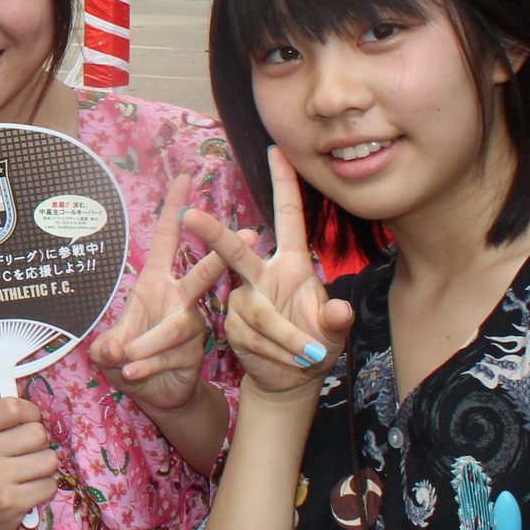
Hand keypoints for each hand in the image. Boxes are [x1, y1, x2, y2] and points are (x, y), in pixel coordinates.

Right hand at [0, 395, 57, 529]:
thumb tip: (20, 385)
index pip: (14, 406)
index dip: (30, 412)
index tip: (26, 422)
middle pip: (38, 433)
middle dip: (38, 444)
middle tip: (25, 453)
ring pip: (50, 460)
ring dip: (44, 467)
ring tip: (27, 472)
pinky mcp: (12, 502)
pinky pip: (50, 485)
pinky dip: (43, 488)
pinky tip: (27, 490)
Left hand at [90, 174, 227, 413]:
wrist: (154, 393)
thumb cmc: (130, 357)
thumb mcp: (110, 349)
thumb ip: (109, 347)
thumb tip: (113, 349)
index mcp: (155, 283)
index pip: (166, 239)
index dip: (174, 210)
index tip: (185, 178)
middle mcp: (177, 299)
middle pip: (201, 274)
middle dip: (217, 255)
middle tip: (247, 232)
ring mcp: (189, 325)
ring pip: (176, 327)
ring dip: (148, 344)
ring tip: (126, 359)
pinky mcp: (195, 351)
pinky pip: (172, 355)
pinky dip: (148, 364)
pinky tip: (133, 372)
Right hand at [182, 147, 353, 399]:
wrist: (287, 378)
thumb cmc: (316, 346)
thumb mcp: (333, 335)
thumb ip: (335, 321)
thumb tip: (339, 310)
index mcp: (292, 264)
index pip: (288, 218)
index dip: (284, 185)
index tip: (277, 150)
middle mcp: (263, 276)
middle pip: (236, 252)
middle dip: (214, 235)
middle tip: (190, 216)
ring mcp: (244, 299)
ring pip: (255, 313)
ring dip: (284, 339)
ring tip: (307, 356)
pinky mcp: (231, 323)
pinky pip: (250, 337)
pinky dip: (273, 353)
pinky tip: (285, 361)